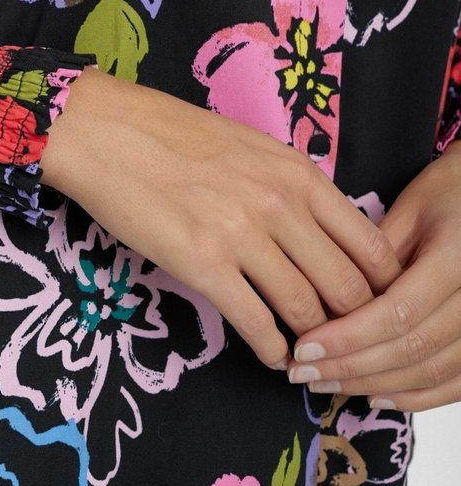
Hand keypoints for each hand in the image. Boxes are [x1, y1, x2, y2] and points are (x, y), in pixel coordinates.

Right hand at [40, 64, 402, 371]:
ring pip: (305, 309)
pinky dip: (272, 348)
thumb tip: (321, 237)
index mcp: (297, 172)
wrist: (106, 132)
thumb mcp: (251, 147)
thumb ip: (291, 187)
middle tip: (340, 338)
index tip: (369, 306)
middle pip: (347, 287)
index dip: (379, 287)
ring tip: (307, 352)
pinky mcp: (202, 263)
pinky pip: (257, 324)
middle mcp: (280, 203)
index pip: (369, 245)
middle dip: (351, 323)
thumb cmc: (172, 135)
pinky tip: (272, 353)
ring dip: (312, 341)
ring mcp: (242, 234)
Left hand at [287, 141, 460, 410]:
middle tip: (301, 373)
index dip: (348, 337)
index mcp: (455, 258)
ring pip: (430, 371)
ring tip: (326, 384)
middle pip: (410, 348)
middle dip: (350, 366)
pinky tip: (375, 395)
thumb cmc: (448, 193)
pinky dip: (415, 396)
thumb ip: (372, 256)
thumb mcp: (408, 210)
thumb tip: (324, 299)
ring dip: (374, 384)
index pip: (397, 313)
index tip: (304, 348)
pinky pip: (456, 382)